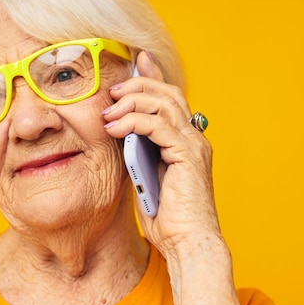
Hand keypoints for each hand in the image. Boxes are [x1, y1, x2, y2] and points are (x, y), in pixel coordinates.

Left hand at [103, 51, 223, 258]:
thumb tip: (120, 133)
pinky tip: (114, 128)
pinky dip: (133, 122)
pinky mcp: (187, 155)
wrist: (188, 243)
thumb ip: (140, 152)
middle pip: (167, 94)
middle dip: (138, 85)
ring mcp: (193, 145)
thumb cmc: (168, 217)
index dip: (154, 77)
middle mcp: (194, 138)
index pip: (170, 98)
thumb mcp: (147, 176)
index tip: (136, 61)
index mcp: (186, 141)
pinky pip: (158, 125)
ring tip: (108, 112)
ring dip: (131, 102)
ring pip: (163, 104)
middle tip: (112, 90)